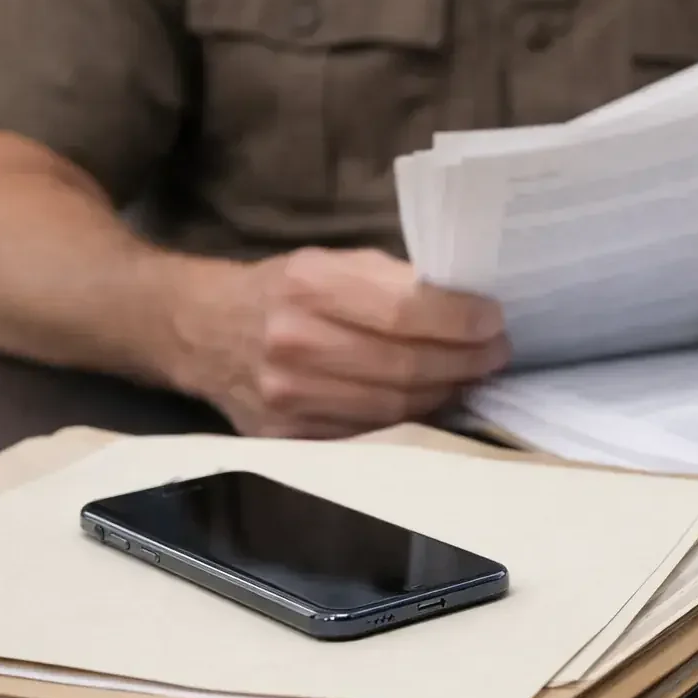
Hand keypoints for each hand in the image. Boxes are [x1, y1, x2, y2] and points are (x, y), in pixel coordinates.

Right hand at [193, 248, 508, 438]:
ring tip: (471, 377)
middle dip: (465, 362)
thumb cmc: (280, 290)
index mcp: (309, 286)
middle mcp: (295, 342)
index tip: (494, 321)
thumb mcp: (327, 262)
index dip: (460, 321)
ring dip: (446, 394)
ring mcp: (289, 397)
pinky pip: (368, 433)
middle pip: (406, 366)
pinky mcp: (288, 435)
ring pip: (394, 407)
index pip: (405, 312)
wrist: (201, 330)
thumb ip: (390, 281)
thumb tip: (463, 305)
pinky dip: (409, 419)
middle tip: (496, 353)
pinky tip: (431, 401)